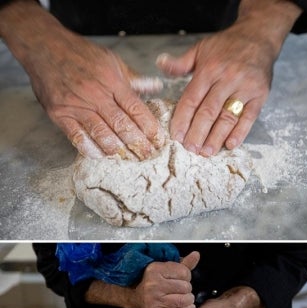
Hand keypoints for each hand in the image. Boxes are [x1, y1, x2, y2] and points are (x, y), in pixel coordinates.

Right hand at [0, 1, 164, 158]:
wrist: (43, 46)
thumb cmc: (80, 54)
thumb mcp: (112, 60)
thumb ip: (134, 78)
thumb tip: (156, 86)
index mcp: (112, 82)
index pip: (136, 109)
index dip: (150, 127)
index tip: (160, 140)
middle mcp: (95, 95)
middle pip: (122, 124)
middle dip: (138, 143)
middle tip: (149, 155)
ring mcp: (76, 105)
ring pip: (102, 133)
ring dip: (118, 150)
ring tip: (130, 159)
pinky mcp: (59, 114)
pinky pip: (77, 136)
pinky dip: (90, 149)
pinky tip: (102, 157)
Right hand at [130, 252, 199, 307]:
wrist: (134, 296)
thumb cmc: (153, 281)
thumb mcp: (166, 269)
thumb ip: (183, 263)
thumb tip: (196, 255)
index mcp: (155, 270)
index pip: (184, 273)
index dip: (187, 277)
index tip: (181, 279)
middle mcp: (153, 284)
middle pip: (186, 287)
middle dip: (187, 290)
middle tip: (181, 291)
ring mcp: (153, 299)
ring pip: (184, 301)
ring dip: (188, 301)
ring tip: (183, 299)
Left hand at [157, 0, 300, 155]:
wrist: (258, 37)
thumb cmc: (228, 46)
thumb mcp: (201, 48)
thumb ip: (181, 62)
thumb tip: (160, 64)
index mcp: (209, 69)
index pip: (192, 98)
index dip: (183, 119)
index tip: (176, 136)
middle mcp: (227, 79)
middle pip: (209, 111)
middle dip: (198, 132)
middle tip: (190, 149)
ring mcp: (245, 88)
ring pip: (228, 116)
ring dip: (217, 137)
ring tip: (207, 152)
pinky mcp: (260, 95)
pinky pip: (249, 117)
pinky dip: (240, 132)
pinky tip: (231, 144)